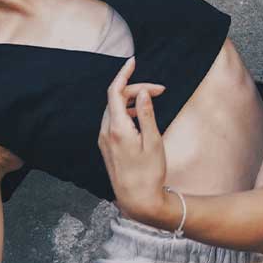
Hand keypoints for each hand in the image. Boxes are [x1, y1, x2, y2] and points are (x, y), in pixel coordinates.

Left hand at [97, 60, 174, 228]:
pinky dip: (125, 111)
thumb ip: (146, 114)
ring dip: (130, 100)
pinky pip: (113, 121)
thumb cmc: (149, 173)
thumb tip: (141, 92)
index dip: (124, 74)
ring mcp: (104, 141)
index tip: (134, 61)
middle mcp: (106, 133)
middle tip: (159, 90)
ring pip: (113, 109)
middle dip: (135, 88)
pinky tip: (139, 116)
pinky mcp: (106, 147)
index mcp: (117, 129)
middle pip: (115, 98)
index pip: (115, 91)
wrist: (137, 201)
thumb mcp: (153, 141)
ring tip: (151, 100)